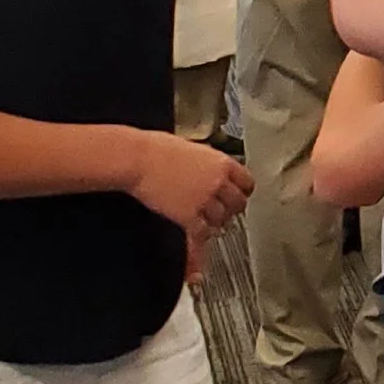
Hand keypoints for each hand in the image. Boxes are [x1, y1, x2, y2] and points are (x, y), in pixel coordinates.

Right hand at [127, 130, 252, 243]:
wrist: (136, 158)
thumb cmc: (155, 148)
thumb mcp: (192, 147)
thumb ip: (207, 162)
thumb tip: (210, 168)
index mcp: (221, 163)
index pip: (247, 182)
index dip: (242, 191)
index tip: (239, 194)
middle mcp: (217, 182)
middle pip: (238, 204)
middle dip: (231, 209)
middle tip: (224, 211)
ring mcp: (204, 200)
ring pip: (222, 220)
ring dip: (215, 222)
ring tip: (207, 222)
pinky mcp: (188, 216)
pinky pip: (203, 232)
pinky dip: (201, 236)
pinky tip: (197, 235)